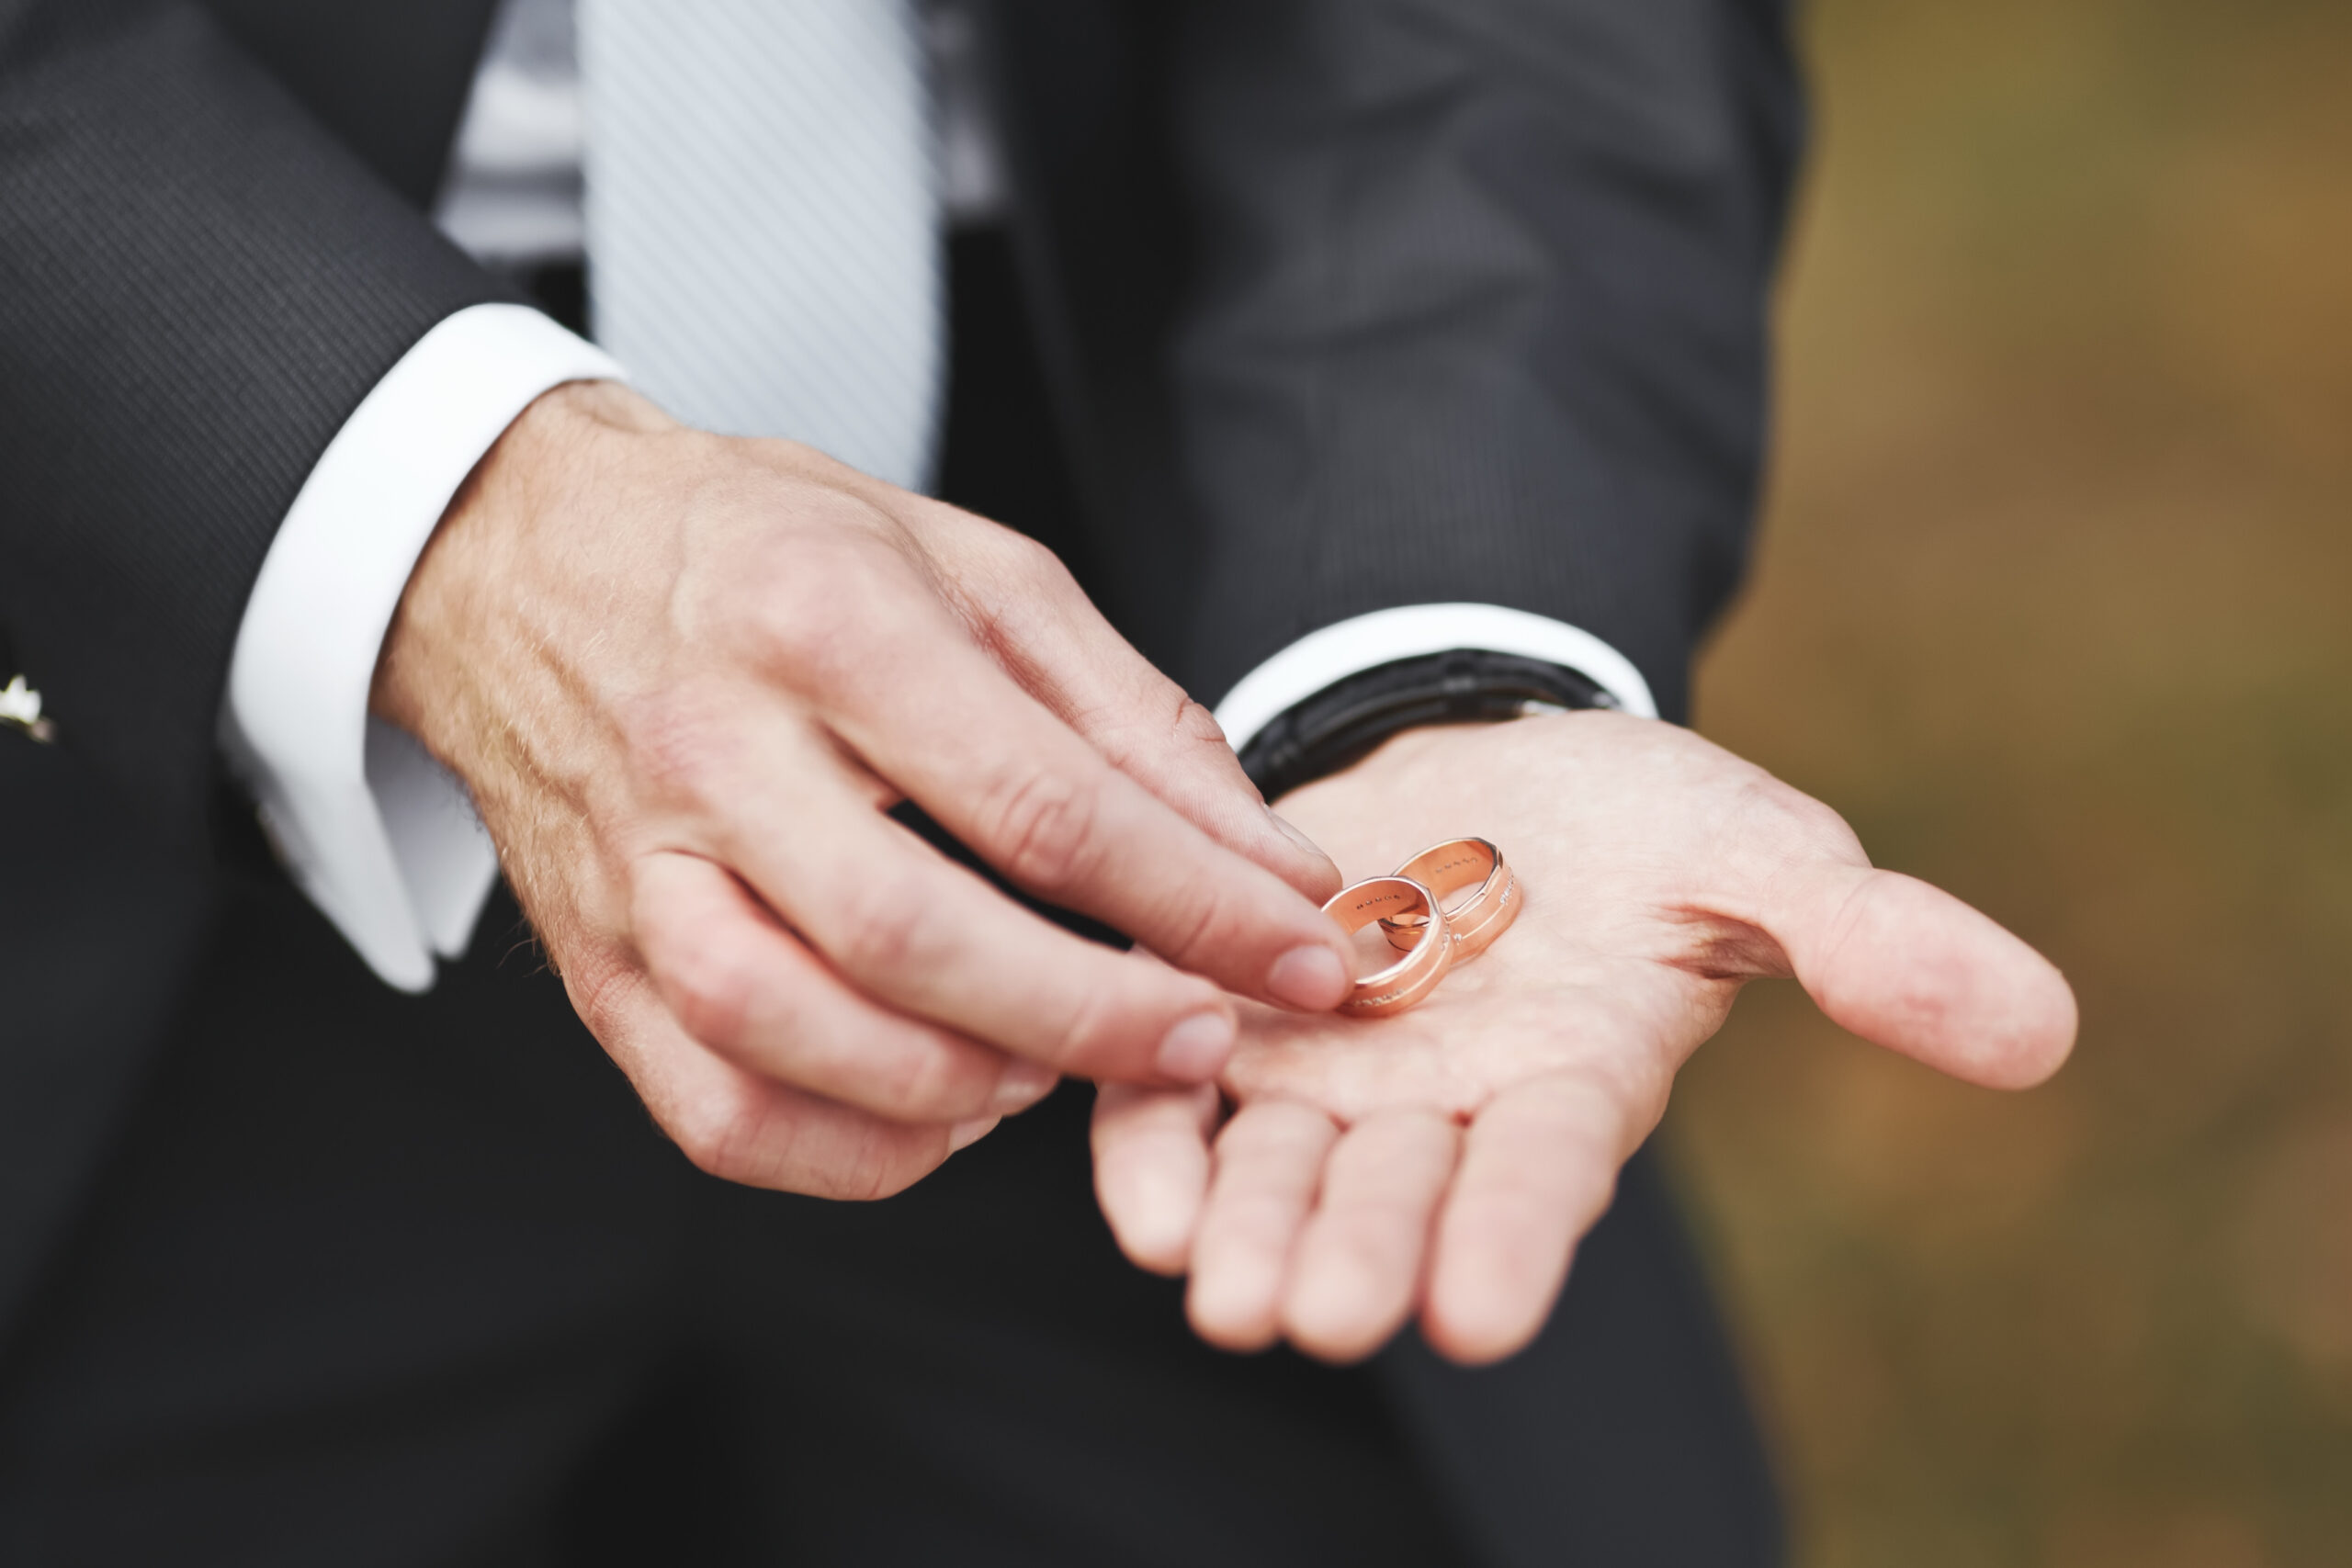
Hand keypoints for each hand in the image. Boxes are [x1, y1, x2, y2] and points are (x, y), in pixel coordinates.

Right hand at [372, 381, 1352, 1197]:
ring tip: (1055, 1065)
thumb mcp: (975, 572)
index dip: (1196, 903)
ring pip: (795, 1039)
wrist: (527, 556)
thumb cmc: (770, 551)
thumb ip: (1133, 722)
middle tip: (1202, 1042)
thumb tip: (1272, 865)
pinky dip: (852, 1149)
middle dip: (1096, 1019)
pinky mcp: (594, 964)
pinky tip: (940, 1107)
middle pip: (916, 938)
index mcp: (827, 623)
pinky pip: (717, 1113)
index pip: (1040, 803)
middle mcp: (714, 750)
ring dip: (965, 1089)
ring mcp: (638, 870)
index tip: (1305, 953)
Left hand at [1092, 711, 2076, 1364]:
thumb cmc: (1632, 820)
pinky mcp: (1225, 1017)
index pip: (1544, 1177)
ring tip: (1218, 1294)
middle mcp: (1437, 1108)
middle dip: (1358, 1252)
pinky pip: (1173, 1093)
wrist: (1477, 748)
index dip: (1513, 1239)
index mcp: (1568, 1082)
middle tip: (1318, 1316)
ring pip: (1274, 1167)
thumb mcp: (1754, 854)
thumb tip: (2041, 1029)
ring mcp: (1323, 1073)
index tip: (1477, 1311)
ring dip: (1244, 1228)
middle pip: (1392, 1193)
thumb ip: (1869, 941)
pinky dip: (1150, 1141)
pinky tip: (1136, 1192)